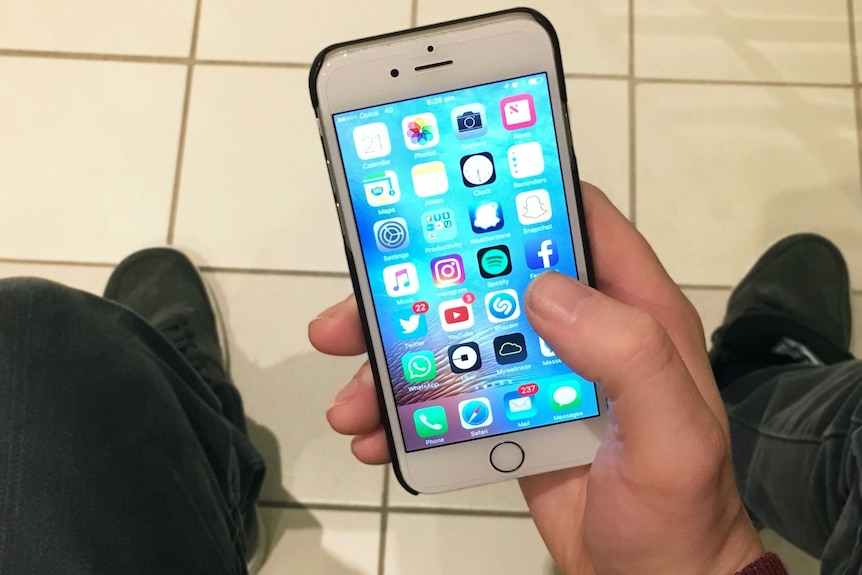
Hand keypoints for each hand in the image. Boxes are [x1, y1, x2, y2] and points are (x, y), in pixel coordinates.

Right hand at [309, 183, 762, 573]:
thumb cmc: (678, 513)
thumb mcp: (673, 435)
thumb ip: (626, 355)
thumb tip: (542, 289)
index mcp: (630, 312)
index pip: (577, 224)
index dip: (517, 198)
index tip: (449, 195)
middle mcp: (580, 331)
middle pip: (487, 283)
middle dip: (417, 292)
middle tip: (354, 312)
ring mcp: (538, 375)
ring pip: (455, 342)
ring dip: (396, 362)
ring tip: (350, 400)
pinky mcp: (510, 418)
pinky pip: (450, 399)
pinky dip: (408, 414)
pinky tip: (375, 437)